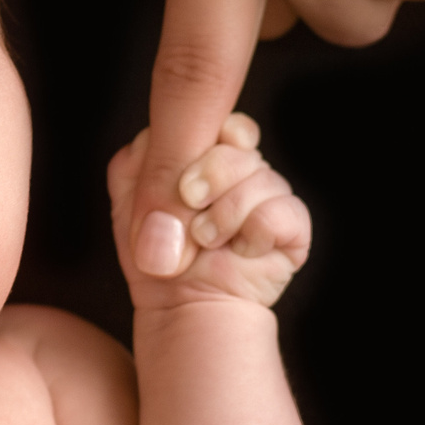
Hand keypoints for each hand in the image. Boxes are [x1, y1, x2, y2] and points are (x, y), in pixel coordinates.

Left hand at [109, 113, 309, 312]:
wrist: (180, 305)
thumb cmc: (157, 254)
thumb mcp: (132, 200)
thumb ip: (143, 160)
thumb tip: (174, 142)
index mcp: (207, 154)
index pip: (219, 119)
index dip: (208, 132)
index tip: (188, 162)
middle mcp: (242, 170)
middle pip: (240, 141)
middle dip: (209, 173)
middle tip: (189, 200)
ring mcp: (269, 196)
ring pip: (262, 175)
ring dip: (223, 214)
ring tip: (204, 241)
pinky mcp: (292, 228)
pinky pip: (282, 211)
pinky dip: (252, 232)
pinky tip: (238, 250)